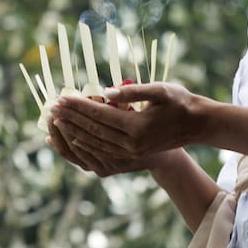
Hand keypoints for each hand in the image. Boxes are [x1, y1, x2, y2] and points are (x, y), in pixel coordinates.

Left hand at [51, 81, 207, 167]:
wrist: (197, 126)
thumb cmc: (181, 102)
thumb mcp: (161, 90)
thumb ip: (133, 91)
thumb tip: (105, 92)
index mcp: (137, 127)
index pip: (99, 115)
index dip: (77, 105)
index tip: (60, 96)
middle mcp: (131, 145)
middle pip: (92, 130)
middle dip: (70, 118)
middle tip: (50, 107)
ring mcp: (131, 154)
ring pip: (94, 144)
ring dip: (72, 132)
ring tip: (56, 121)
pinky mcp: (131, 158)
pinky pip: (101, 153)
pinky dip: (84, 146)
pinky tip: (72, 138)